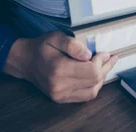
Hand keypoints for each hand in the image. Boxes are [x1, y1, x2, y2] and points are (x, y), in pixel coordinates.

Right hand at [3, 31, 118, 102]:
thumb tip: (88, 55)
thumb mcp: (55, 37)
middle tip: (110, 58)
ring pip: (92, 91)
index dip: (102, 62)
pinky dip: (93, 86)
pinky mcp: (60, 99)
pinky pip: (84, 96)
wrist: (25, 61)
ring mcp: (60, 95)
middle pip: (94, 82)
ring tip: (105, 66)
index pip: (91, 71)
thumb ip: (72, 45)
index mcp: (59, 69)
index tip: (105, 53)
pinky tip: (96, 76)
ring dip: (102, 79)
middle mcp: (59, 86)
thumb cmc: (41, 47)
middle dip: (105, 68)